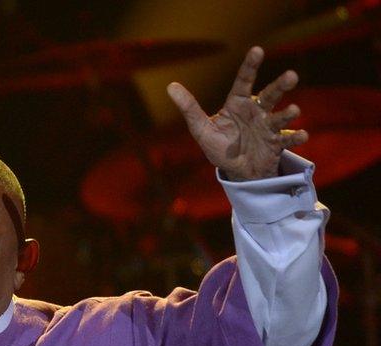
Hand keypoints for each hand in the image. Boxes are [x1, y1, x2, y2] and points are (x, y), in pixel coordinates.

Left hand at [167, 46, 307, 180]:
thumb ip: (189, 108)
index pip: (244, 81)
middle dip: (280, 86)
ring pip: (281, 116)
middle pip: (270, 95)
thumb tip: (170, 86)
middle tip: (292, 76)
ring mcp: (268, 127)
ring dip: (288, 113)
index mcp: (238, 104)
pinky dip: (296, 137)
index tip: (257, 50)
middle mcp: (257, 111)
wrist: (236, 169)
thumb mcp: (201, 128)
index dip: (250, 66)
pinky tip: (303, 135)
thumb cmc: (219, 146)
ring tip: (294, 110)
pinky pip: (288, 139)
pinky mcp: (277, 143)